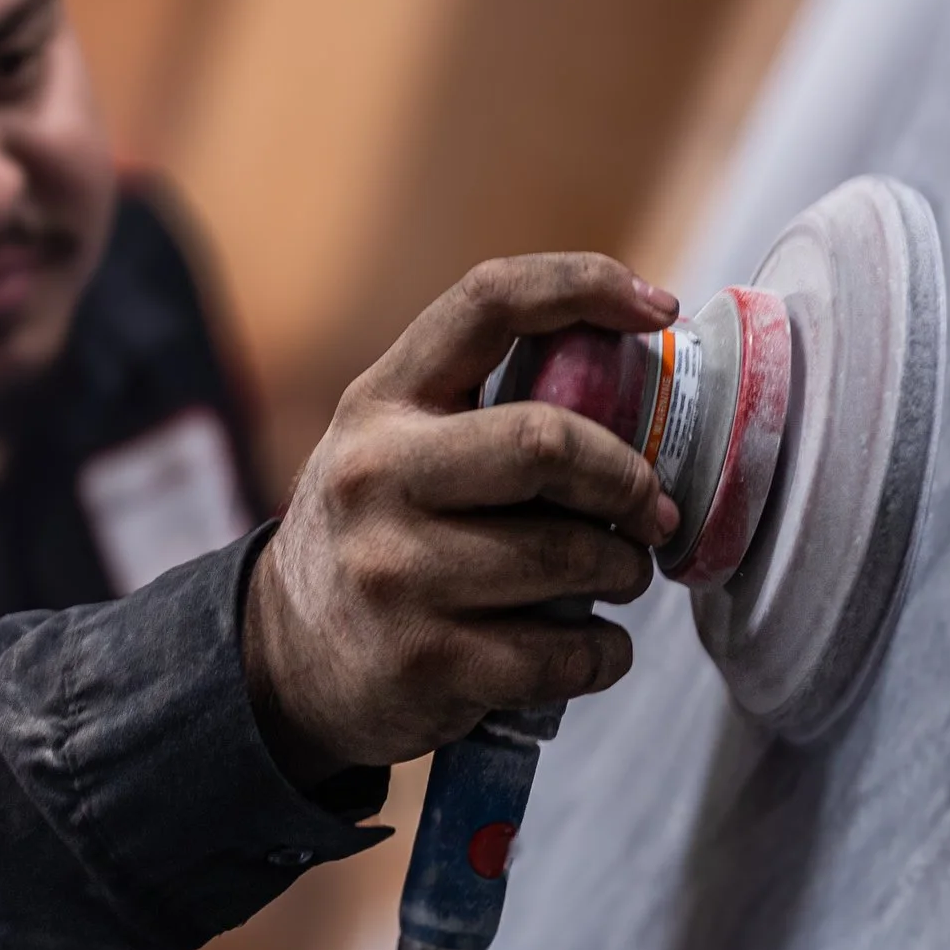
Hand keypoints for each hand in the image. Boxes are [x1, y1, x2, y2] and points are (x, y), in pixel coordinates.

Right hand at [244, 253, 681, 782]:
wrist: (289, 662)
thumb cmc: (385, 534)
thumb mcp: (400, 445)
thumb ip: (491, 409)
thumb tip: (645, 387)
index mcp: (383, 400)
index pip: (489, 303)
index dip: (585, 285)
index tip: (660, 309)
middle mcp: (377, 475)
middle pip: (548, 443)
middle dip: (629, 481)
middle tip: (653, 510)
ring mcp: (395, 574)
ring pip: (570, 558)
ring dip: (625, 572)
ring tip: (618, 576)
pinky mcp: (424, 664)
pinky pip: (562, 654)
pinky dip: (606, 653)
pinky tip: (594, 647)